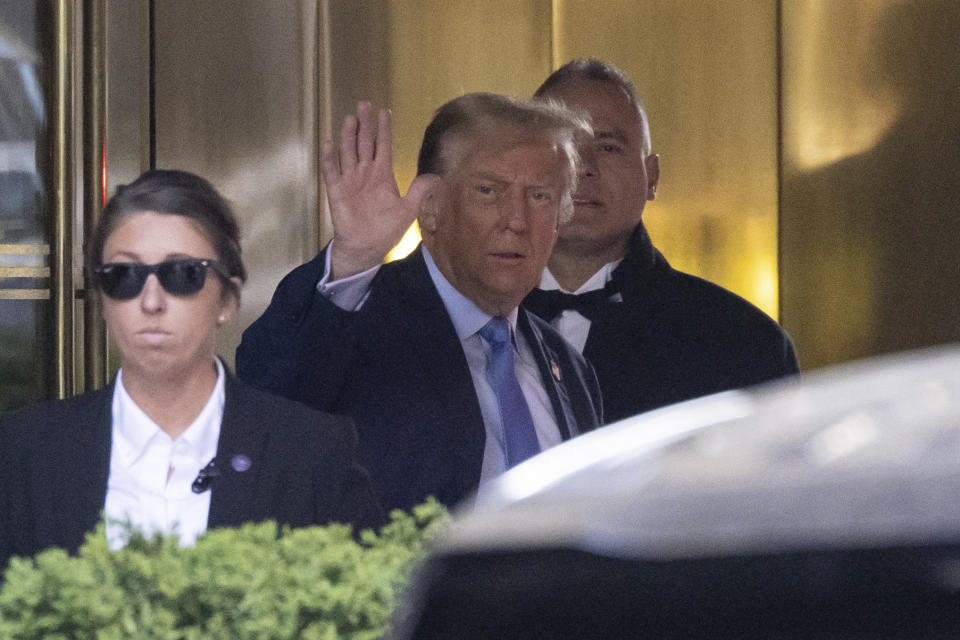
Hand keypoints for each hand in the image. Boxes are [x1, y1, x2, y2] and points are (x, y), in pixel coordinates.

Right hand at [322, 102, 437, 278]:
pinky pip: (332, 171)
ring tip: (351, 118)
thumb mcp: (408, 210)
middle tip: (364, 104)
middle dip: (365, 124)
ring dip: (349, 136)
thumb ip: (419, 192)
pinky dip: (329, 158)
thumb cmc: (385, 230)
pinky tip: (328, 143)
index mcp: (382, 176)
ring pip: (349, 152)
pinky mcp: (337, 191)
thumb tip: (437, 177)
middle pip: (365, 143)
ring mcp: (350, 181)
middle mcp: (365, 173)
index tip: (384, 111)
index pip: (383, 146)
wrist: (365, 247)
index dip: (384, 129)